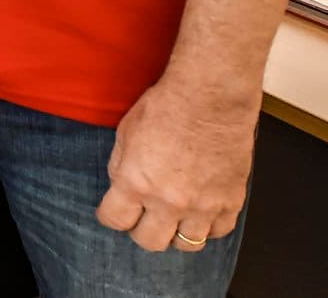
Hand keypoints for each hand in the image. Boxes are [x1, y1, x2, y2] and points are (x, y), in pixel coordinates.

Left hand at [93, 75, 251, 252]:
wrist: (210, 98)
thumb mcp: (125, 134)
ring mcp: (202, 205)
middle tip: (144, 218)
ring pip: (187, 244)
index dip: (111, 217)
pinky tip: (202, 212)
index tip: (114, 212)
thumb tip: (123, 187)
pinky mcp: (230, 201)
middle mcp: (168, 201)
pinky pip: (219, 231)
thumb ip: (122, 167)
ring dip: (177, 233)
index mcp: (136, 182)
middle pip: (149, 241)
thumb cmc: (166, 107)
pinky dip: (209, 226)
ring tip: (174, 218)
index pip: (114, 220)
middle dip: (142, 231)